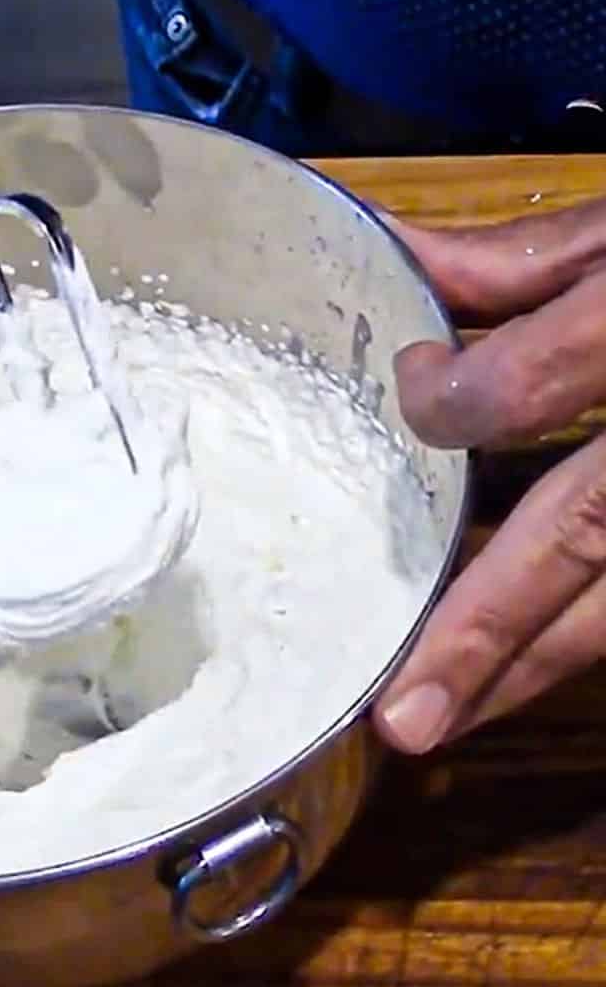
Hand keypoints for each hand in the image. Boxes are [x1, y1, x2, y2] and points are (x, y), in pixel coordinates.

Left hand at [371, 199, 605, 753]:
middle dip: (483, 628)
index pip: (526, 384)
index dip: (451, 401)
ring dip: (534, 667)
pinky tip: (529, 677)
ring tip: (441, 721)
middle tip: (400, 718)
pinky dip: (593, 636)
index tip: (417, 389)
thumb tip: (404, 272)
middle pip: (579, 537)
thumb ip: (527, 264)